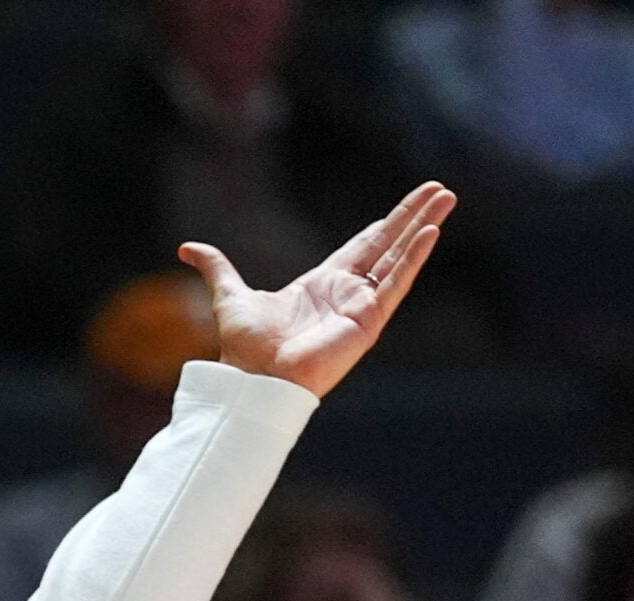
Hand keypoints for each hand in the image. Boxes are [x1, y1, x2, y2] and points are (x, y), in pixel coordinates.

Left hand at [179, 182, 455, 399]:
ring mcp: (361, 305)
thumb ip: (216, 269)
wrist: (254, 379)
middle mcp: (346, 293)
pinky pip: (397, 282)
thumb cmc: (244, 347)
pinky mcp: (368, 319)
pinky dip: (415, 256)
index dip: (383, 227)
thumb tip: (187, 248)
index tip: (405, 208)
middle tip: (439, 189)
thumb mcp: (229, 295)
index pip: (361, 248)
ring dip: (424, 226)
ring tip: (446, 197)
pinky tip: (432, 231)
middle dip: (413, 216)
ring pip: (400, 257)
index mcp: (321, 285)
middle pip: (388, 245)